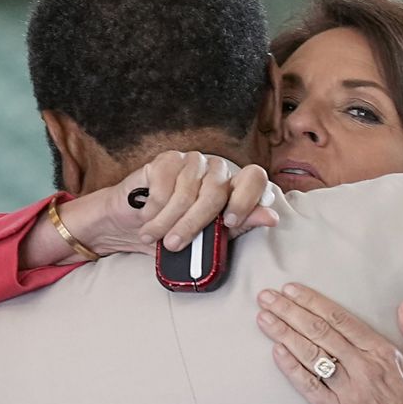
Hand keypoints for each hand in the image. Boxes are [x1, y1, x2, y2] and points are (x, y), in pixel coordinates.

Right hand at [100, 151, 278, 253]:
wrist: (131, 226)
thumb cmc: (172, 232)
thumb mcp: (209, 239)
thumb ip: (240, 226)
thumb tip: (272, 217)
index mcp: (233, 187)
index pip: (255, 177)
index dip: (246, 199)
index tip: (229, 222)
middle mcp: (216, 170)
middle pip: (216, 191)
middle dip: (193, 224)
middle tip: (174, 244)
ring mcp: (192, 162)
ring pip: (187, 192)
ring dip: (167, 221)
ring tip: (153, 236)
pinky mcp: (167, 159)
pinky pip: (165, 186)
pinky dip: (154, 208)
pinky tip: (146, 216)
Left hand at [255, 283, 402, 403]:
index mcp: (385, 353)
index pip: (341, 319)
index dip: (313, 302)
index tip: (292, 290)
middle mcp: (365, 368)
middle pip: (320, 332)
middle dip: (289, 311)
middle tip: (266, 297)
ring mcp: (350, 392)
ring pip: (311, 356)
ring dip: (284, 334)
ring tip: (264, 319)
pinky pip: (310, 388)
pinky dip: (292, 369)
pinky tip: (276, 352)